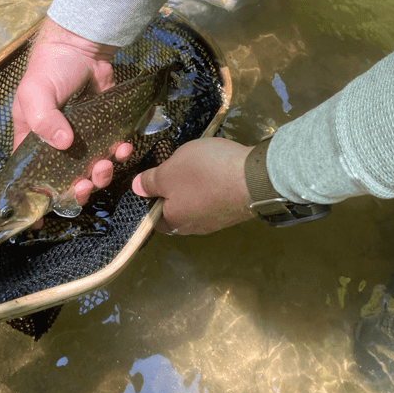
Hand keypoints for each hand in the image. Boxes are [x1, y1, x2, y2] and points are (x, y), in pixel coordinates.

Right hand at [12, 17, 131, 206]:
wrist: (81, 46)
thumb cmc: (50, 69)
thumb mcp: (36, 92)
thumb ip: (44, 118)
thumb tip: (63, 143)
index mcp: (33, 141)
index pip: (31, 178)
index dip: (36, 199)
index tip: (42, 220)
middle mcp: (57, 146)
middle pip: (66, 180)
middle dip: (79, 188)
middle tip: (88, 182)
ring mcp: (82, 140)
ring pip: (92, 169)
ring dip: (102, 173)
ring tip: (107, 163)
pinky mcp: (104, 130)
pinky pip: (112, 151)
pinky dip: (120, 154)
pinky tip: (124, 147)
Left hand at [132, 137, 254, 234]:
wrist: (257, 177)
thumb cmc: (205, 174)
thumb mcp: (169, 171)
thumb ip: (150, 181)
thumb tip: (136, 188)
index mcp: (174, 222)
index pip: (153, 217)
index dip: (149, 198)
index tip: (152, 178)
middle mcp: (195, 227)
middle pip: (175, 209)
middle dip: (172, 190)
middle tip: (173, 166)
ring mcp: (217, 220)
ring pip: (195, 203)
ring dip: (193, 186)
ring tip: (194, 165)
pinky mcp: (234, 210)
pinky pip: (214, 198)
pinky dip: (211, 185)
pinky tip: (214, 170)